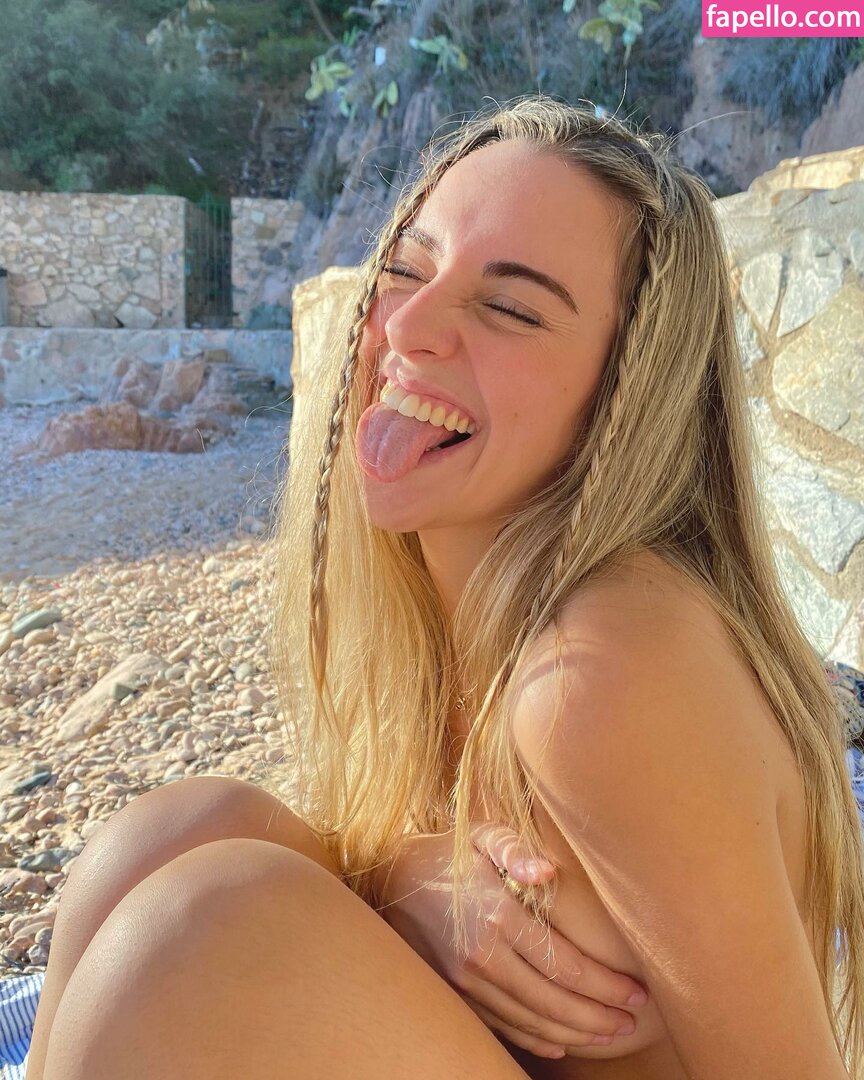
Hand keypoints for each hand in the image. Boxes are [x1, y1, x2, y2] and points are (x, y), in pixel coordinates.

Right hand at [375, 824, 648, 1059]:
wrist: (394, 880)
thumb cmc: (452, 853)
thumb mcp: (484, 836)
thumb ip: (516, 849)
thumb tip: (548, 870)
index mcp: (497, 916)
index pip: (564, 964)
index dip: (605, 984)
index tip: (637, 992)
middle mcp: (483, 956)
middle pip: (553, 1001)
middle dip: (598, 1016)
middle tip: (631, 1023)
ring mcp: (467, 981)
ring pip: (531, 1020)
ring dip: (575, 1032)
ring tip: (609, 1033)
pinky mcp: (457, 992)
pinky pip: (503, 1026)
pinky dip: (536, 1039)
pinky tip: (562, 1042)